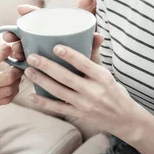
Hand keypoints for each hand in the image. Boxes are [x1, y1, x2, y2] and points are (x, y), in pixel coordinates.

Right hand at [0, 32, 23, 108]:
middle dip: (17, 67)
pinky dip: (13, 91)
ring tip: (15, 71)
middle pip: (7, 78)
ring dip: (17, 80)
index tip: (8, 46)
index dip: (7, 49)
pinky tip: (11, 82)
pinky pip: (6, 100)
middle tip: (17, 61)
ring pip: (9, 90)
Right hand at [3, 0, 101, 63]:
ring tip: (14, 52)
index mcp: (55, 30)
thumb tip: (100, 37)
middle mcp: (45, 40)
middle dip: (14, 34)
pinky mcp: (38, 69)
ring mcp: (40, 54)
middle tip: (10, 37)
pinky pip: (25, 66)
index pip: (39, 17)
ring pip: (23, 49)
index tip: (20, 10)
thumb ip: (92, 43)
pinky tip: (14, 66)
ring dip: (15, 49)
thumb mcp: (90, 52)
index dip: (30, 12)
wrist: (89, 82)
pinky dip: (18, 66)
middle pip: (26, 34)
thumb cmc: (87, 60)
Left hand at [23, 44, 144, 140]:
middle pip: (67, 78)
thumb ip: (95, 56)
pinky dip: (44, 102)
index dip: (70, 56)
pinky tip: (31, 95)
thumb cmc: (114, 91)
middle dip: (47, 67)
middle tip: (32, 57)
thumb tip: (94, 34)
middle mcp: (94, 91)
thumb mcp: (107, 73)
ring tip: (28, 71)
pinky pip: (58, 108)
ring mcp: (85, 105)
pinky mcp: (79, 115)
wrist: (124, 119)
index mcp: (103, 77)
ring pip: (59, 92)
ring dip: (42, 81)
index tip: (55, 47)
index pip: (85, 64)